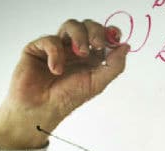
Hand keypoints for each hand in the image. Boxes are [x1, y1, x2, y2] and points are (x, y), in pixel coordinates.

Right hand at [0, 19, 129, 149]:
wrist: (42, 109)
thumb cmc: (68, 99)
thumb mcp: (98, 83)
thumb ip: (114, 65)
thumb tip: (126, 46)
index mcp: (91, 57)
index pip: (102, 35)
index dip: (109, 32)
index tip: (114, 36)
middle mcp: (74, 49)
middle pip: (88, 26)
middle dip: (95, 32)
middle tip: (97, 44)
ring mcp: (57, 47)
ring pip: (71, 26)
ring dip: (80, 36)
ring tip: (81, 54)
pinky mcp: (38, 48)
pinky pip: (50, 40)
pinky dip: (56, 53)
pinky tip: (55, 70)